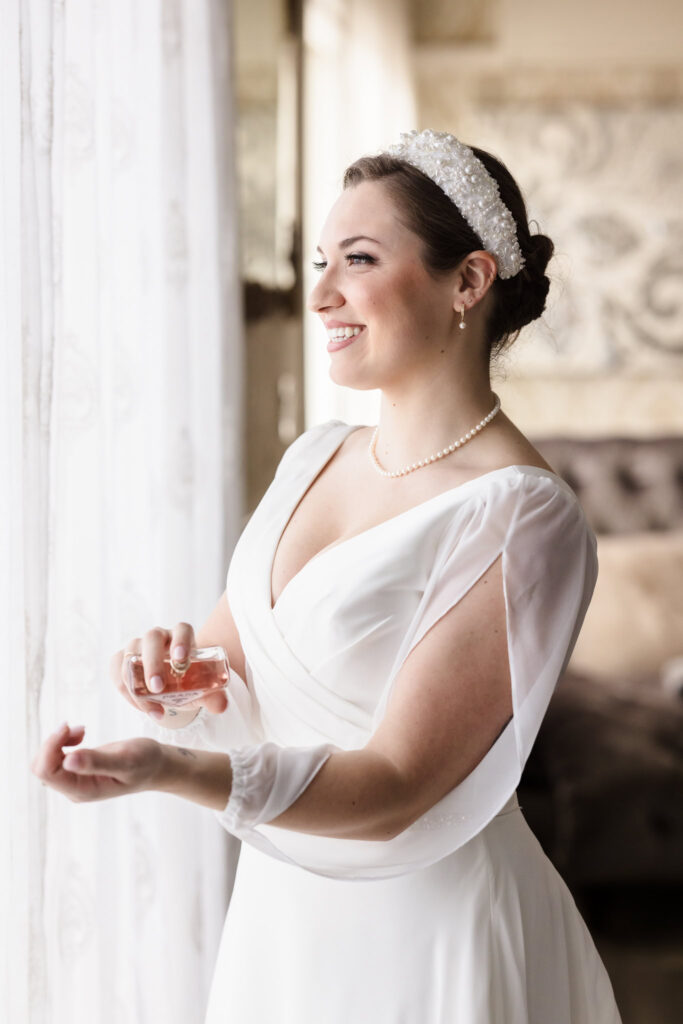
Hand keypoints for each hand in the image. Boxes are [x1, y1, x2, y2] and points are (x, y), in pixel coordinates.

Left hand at [30, 721, 165, 802]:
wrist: (156, 765)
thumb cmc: (145, 762)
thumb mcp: (126, 760)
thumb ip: (97, 762)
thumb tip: (68, 761)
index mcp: (82, 790)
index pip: (47, 772)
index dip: (50, 747)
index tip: (68, 726)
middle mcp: (73, 789)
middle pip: (42, 767)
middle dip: (53, 743)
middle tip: (77, 727)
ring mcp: (74, 780)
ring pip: (46, 761)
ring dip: (58, 741)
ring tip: (82, 730)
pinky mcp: (76, 770)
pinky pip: (55, 756)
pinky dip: (63, 741)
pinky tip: (81, 734)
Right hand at [110, 622, 228, 721]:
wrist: (170, 686)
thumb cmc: (188, 682)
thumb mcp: (201, 690)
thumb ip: (213, 696)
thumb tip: (221, 705)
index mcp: (181, 636)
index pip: (182, 629)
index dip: (181, 640)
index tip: (181, 659)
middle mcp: (159, 637)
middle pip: (151, 637)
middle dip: (153, 662)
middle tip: (158, 687)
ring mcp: (138, 646)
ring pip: (129, 653)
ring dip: (135, 681)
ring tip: (152, 708)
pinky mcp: (122, 659)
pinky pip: (116, 668)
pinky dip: (125, 689)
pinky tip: (140, 706)